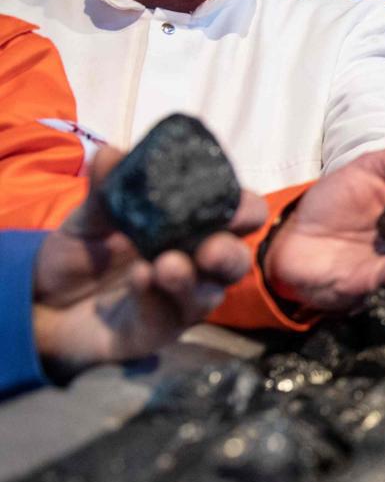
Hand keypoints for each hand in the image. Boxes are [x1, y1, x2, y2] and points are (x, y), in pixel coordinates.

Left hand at [30, 147, 263, 380]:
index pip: (240, 216)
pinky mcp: (160, 328)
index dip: (244, 209)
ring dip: (193, 278)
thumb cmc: (81, 254)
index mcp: (194, 227)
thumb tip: (111, 152)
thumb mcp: (90, 217)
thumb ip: (106, 188)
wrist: (42, 301)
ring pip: (211, 293)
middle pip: (237, 260)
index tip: (231, 202)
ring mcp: (182, 299)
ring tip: (167, 264)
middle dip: (229, 252)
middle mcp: (198, 264)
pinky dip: (157, 294)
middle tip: (209, 247)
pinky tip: (139, 278)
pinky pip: (169, 314)